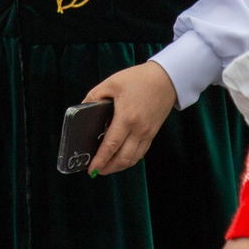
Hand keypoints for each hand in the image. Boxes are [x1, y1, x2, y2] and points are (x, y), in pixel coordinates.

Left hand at [82, 60, 178, 175]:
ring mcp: (147, 133)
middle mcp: (138, 130)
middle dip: (108, 168)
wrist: (166, 78)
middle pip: (122, 158)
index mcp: (126, 118)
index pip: (111, 146)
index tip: (91, 169)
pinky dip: (130, 159)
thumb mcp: (112, 83)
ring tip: (106, 166)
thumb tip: (82, 109)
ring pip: (133, 159)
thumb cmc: (139, 79)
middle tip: (96, 170)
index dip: (100, 160)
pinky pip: (141, 153)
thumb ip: (94, 97)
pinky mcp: (152, 133)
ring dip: (119, 166)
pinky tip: (121, 157)